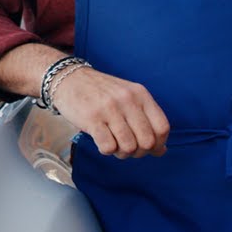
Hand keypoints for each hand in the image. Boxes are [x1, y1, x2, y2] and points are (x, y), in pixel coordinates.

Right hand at [50, 67, 169, 158]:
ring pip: (128, 147)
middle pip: (147, 142)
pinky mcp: (92, 118)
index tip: (149, 148)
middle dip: (139, 152)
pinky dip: (106, 150)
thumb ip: (145, 120)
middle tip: (128, 148)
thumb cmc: (100, 93)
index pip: (162, 128)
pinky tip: (101, 140)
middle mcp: (127, 100)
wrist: (69, 78)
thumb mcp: (127, 97)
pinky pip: (108, 147)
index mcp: (140, 94)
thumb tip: (161, 151)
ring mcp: (110, 109)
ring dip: (121, 153)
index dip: (158, 144)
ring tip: (113, 144)